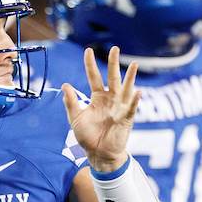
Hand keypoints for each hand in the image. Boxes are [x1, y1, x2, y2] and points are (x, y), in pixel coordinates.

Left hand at [62, 46, 139, 173]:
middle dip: (113, 63)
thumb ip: (71, 102)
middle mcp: (110, 99)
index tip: (88, 50)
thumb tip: (64, 85)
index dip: (90, 65)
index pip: (94, 77)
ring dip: (130, 77)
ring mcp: (120, 107)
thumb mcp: (76, 118)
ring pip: (126, 89)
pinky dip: (134, 101)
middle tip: (115, 48)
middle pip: (112, 77)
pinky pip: (131, 108)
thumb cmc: (88, 136)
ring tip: (133, 64)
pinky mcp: (126, 119)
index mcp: (97, 97)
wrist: (98, 153)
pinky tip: (137, 92)